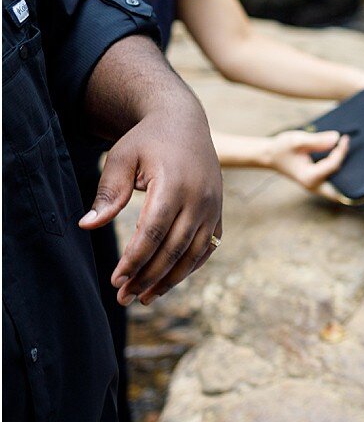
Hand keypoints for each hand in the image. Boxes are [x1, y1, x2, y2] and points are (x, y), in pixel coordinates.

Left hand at [79, 105, 223, 306]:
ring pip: (193, 254)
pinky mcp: (219, 213)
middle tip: (124, 297)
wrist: (186, 123)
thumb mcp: (123, 158)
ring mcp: (214, 207)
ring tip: (144, 298)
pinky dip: (190, 268)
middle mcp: (201, 199)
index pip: (153, 232)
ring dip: (170, 280)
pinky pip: (207, 248)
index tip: (115, 280)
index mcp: (175, 184)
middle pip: (174, 249)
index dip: (135, 260)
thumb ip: (108, 193)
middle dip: (148, 277)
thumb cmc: (148, 140)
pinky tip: (169, 281)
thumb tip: (87, 225)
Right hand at [266, 130, 350, 200]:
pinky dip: (341, 174)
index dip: (341, 151)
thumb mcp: (297, 140)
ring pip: (340, 187)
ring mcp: (317, 187)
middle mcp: (315, 186)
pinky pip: (335, 183)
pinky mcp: (318, 184)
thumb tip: (337, 138)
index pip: (334, 165)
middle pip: (342, 186)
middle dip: (352, 174)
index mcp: (309, 177)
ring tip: (349, 155)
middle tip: (355, 155)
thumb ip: (317, 140)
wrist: (271, 156)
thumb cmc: (282, 148)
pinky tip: (344, 160)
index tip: (345, 138)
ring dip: (348, 174)